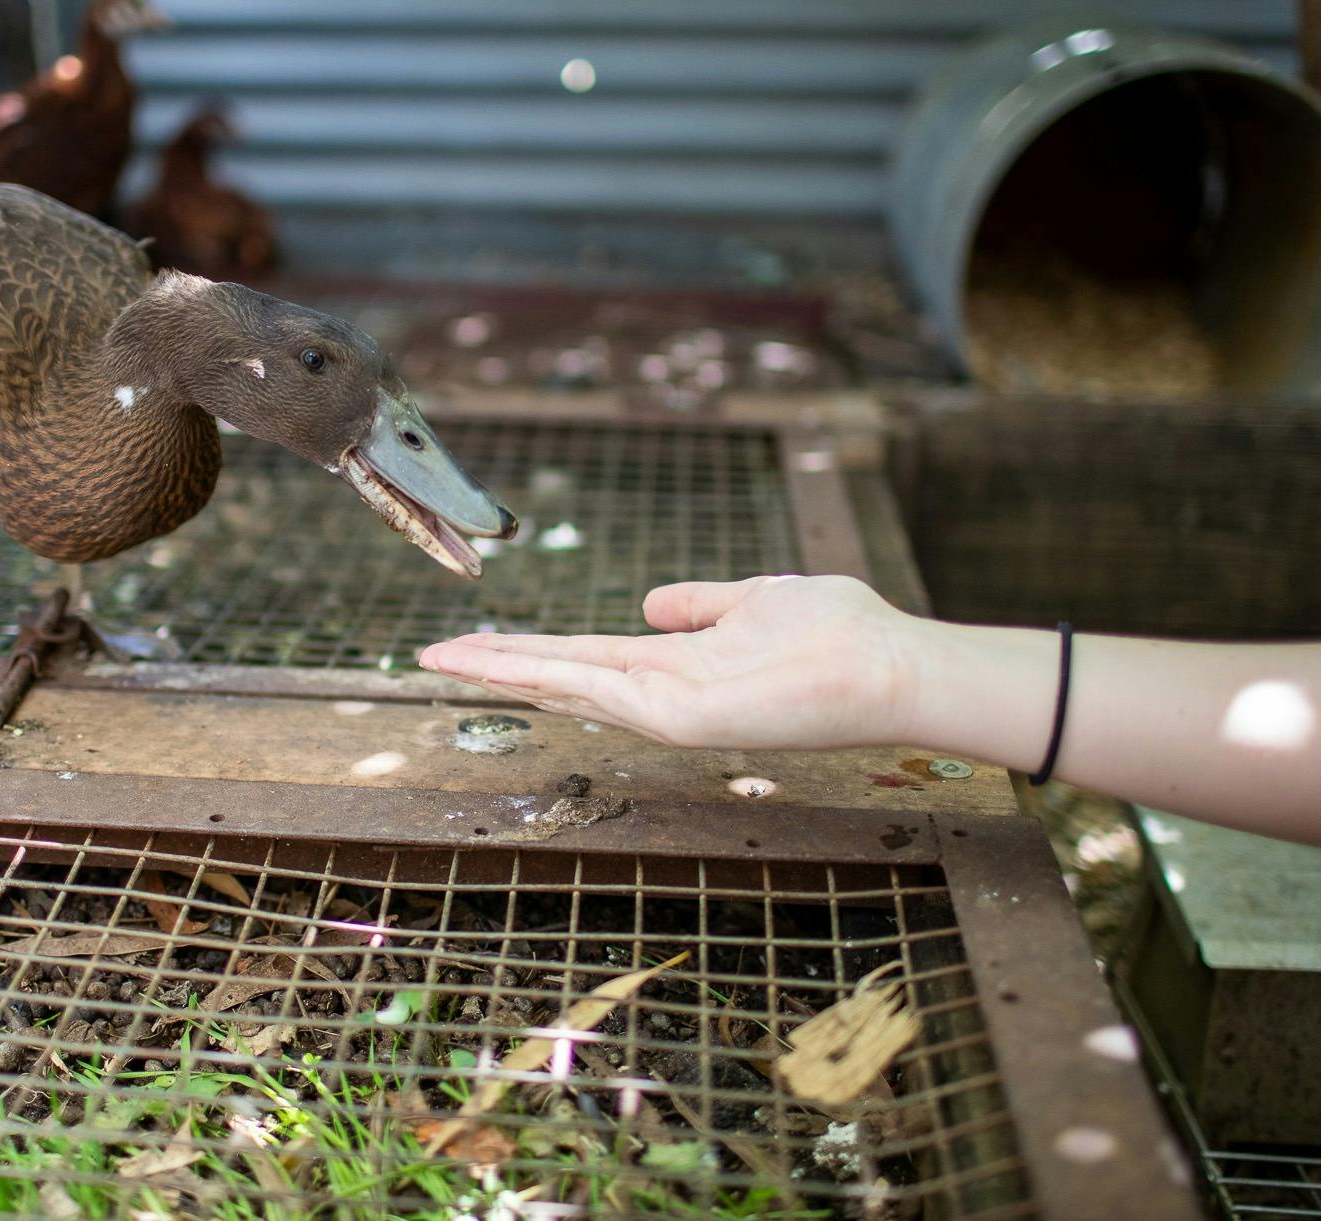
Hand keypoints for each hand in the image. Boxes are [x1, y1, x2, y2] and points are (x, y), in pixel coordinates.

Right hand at [418, 574, 922, 749]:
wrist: (891, 667)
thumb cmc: (839, 635)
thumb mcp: (756, 601)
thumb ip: (702, 604)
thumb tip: (651, 601)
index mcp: (676, 664)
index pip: (584, 655)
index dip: (528, 648)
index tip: (475, 640)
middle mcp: (664, 691)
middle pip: (562, 674)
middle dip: (497, 666)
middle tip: (429, 657)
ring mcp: (673, 709)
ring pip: (572, 685)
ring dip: (509, 672)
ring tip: (447, 659)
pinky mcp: (691, 719)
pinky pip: (612, 694)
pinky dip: (559, 680)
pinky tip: (513, 667)